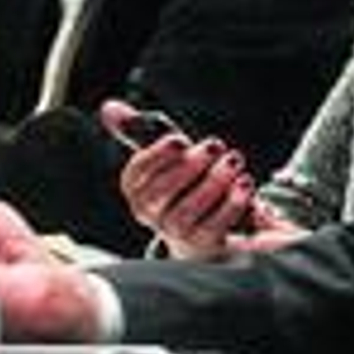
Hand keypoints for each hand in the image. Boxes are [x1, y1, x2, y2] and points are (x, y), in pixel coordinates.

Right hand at [104, 99, 267, 259]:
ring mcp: (178, 234)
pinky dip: (231, 205)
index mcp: (138, 191)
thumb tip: (109, 108)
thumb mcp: (169, 155)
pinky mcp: (206, 245)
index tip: (179, 140)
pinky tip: (244, 184)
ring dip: (212, 184)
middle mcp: (153, 216)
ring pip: (186, 213)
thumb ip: (141, 131)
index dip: (156, 157)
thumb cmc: (187, 183)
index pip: (135, 175)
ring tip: (234, 161)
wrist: (214, 227)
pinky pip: (214, 229)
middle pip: (158, 195)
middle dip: (188, 167)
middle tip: (215, 145)